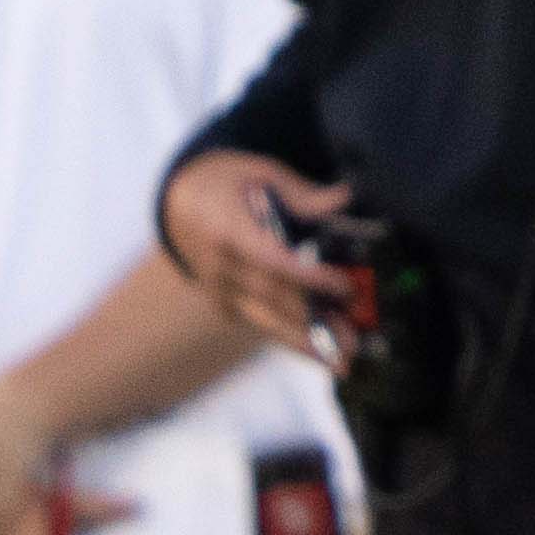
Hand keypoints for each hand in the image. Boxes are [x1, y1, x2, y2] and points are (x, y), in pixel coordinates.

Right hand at [161, 148, 359, 360]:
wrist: (180, 200)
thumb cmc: (226, 183)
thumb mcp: (261, 172)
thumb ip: (303, 194)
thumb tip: (344, 199)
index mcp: (227, 227)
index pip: (271, 259)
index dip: (308, 277)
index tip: (343, 286)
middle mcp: (219, 264)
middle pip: (272, 298)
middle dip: (314, 322)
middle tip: (354, 339)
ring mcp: (218, 288)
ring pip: (264, 321)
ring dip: (304, 343)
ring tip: (340, 362)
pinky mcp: (222, 303)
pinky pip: (258, 323)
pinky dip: (289, 337)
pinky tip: (320, 351)